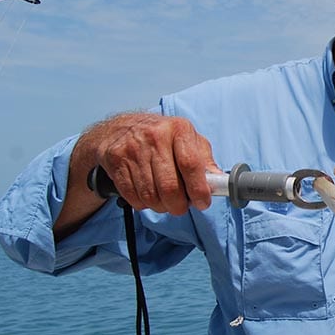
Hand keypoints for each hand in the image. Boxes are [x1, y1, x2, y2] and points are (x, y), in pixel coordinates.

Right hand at [55, 112, 217, 237]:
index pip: (191, 165)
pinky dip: (142, 204)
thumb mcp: (188, 139)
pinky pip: (132, 195)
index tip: (202, 202)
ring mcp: (133, 148)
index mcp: (179, 129)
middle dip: (178, 205)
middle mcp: (155, 136)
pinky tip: (147, 196)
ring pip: (150, 195)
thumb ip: (204, 160)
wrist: (120, 128)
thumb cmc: (162, 136)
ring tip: (164, 201)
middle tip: (181, 207)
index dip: (198, 189)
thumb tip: (218, 182)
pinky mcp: (116, 160)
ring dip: (160, 206)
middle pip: (169, 186)